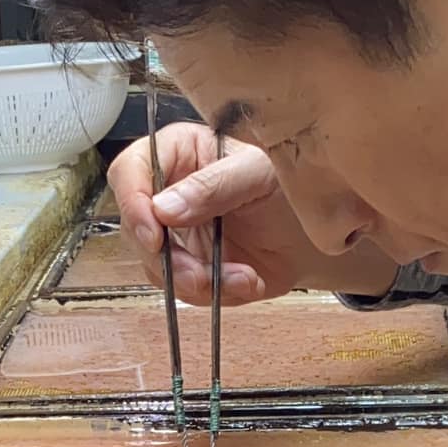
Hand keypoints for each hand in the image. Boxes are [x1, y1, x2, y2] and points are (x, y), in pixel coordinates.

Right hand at [109, 123, 397, 303]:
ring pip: (158, 267)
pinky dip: (219, 293)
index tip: (155, 236)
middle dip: (170, 259)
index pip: (129, 171)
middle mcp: (168, 193)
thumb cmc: (289, 179)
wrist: (318, 225)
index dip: (132, 204)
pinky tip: (250, 282)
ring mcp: (178, 235)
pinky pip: (188, 290)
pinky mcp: (194, 268)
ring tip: (243, 278)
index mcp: (177, 153)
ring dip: (197, 282)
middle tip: (203, 275)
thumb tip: (162, 210)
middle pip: (137, 229)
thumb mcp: (257, 173)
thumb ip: (211, 188)